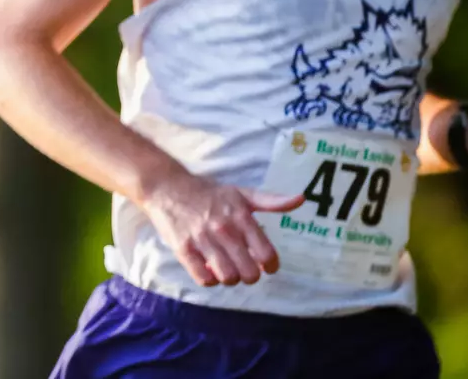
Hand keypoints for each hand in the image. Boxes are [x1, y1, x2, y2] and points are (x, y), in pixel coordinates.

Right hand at [140, 168, 303, 286]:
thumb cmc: (208, 194)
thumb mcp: (241, 194)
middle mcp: (223, 229)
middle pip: (249, 273)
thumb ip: (271, 201)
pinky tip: (208, 268)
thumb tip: (300, 199)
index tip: (265, 264)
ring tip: (225, 267)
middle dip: (250, 274)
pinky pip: (204, 279)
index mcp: (240, 216)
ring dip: (229, 277)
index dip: (270, 265)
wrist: (167, 188)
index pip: (267, 254)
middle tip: (243, 266)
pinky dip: (209, 279)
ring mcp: (202, 240)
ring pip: (228, 278)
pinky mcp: (183, 249)